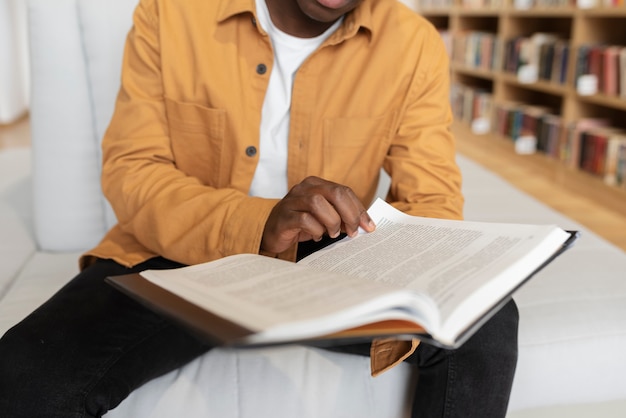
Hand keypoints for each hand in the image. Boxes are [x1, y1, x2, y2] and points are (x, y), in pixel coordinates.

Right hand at [261, 176, 375, 254]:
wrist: (272, 233)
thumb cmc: (301, 224)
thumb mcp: (324, 216)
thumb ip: (341, 215)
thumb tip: (364, 224)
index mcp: (316, 184)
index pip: (343, 191)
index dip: (359, 209)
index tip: (368, 226)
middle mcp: (304, 188)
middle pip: (334, 193)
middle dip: (349, 214)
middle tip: (353, 232)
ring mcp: (292, 201)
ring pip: (318, 203)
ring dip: (332, 222)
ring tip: (333, 234)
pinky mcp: (284, 216)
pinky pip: (304, 219)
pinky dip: (315, 230)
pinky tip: (317, 236)